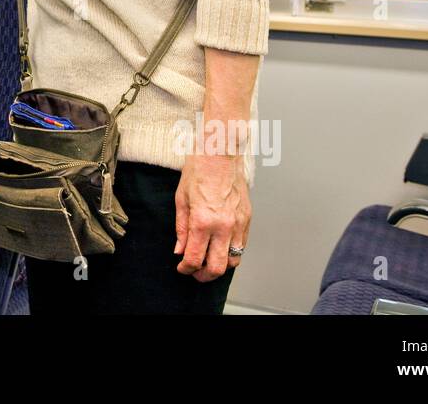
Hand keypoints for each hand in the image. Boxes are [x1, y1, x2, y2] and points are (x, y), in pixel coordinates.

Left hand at [173, 153, 250, 281]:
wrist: (220, 153)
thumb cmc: (199, 170)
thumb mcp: (181, 199)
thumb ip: (181, 228)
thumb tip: (180, 250)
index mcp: (203, 221)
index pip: (194, 258)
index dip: (186, 268)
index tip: (181, 267)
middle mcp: (223, 226)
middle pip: (216, 267)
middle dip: (203, 275)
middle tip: (194, 272)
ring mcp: (238, 223)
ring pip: (233, 261)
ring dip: (219, 266)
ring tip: (208, 261)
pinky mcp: (248, 219)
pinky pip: (242, 246)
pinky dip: (231, 252)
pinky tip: (221, 247)